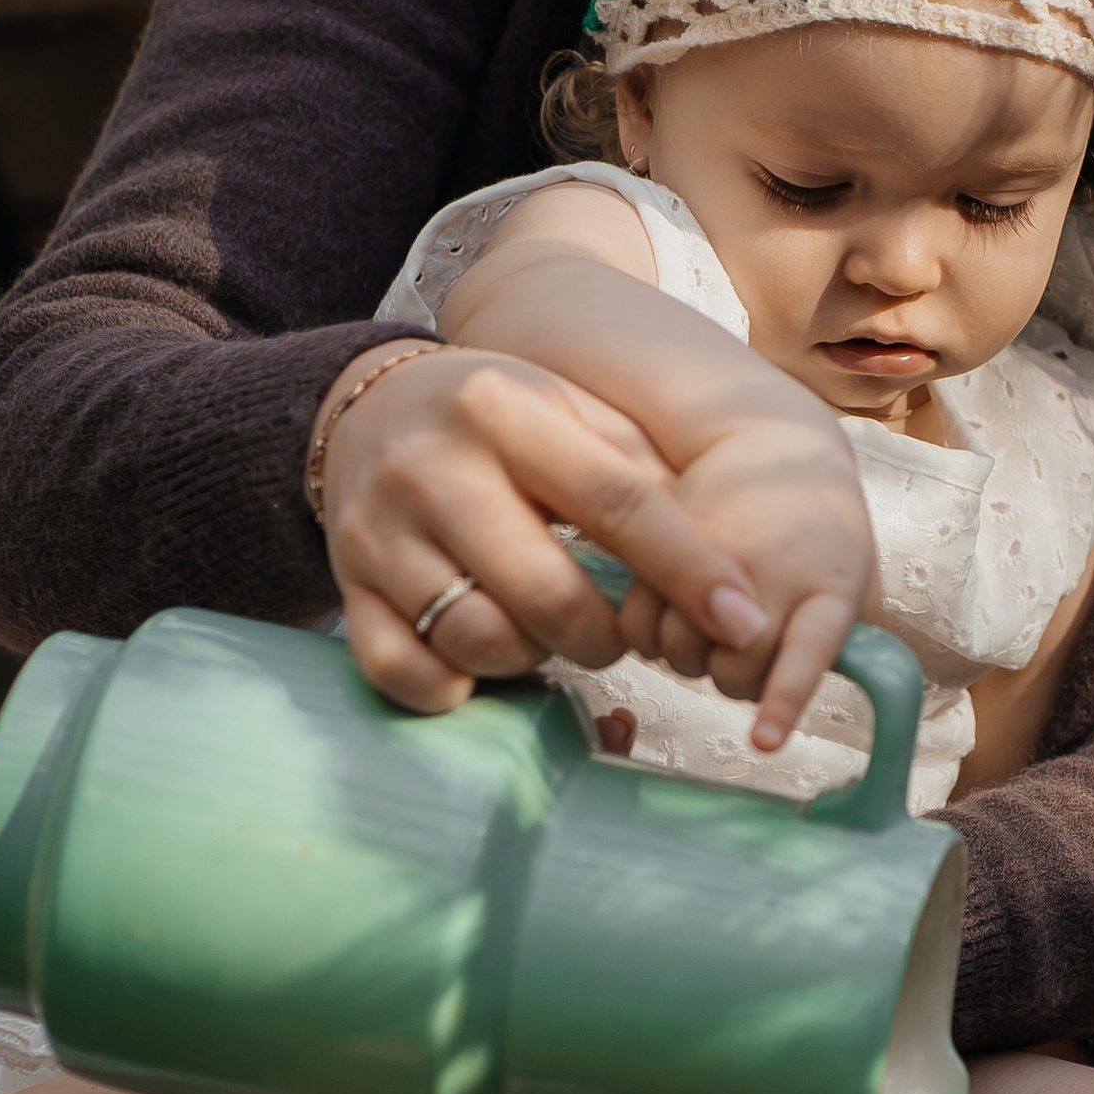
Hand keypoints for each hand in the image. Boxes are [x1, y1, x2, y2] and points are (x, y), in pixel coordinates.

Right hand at [318, 343, 767, 715]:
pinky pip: (402, 672)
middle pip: (547, 594)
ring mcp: (379, 534)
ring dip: (532, 659)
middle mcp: (434, 468)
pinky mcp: (346, 588)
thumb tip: (731, 556)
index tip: (747, 620)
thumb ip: (642, 467)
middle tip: (614, 633)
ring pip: (479, 640)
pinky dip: (452, 686)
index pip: (618, 500)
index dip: (690, 568)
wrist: (366, 408)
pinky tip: (478, 662)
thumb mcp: (569, 410)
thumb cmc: (502, 421)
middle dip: (604, 636)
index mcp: (505, 410)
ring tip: (543, 632)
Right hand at [641, 404, 877, 750]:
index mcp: (829, 584)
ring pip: (682, 656)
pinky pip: (639, 627)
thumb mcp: (851, 578)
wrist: (768, 453)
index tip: (764, 739)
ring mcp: (707, 560)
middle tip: (742, 645)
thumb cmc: (817, 534)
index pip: (806, 652)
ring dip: (691, 656)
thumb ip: (846, 637)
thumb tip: (841, 690)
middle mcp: (768, 572)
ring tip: (712, 619)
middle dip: (734, 677)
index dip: (783, 697)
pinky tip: (671, 608)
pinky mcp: (658, 548)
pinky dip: (648, 636)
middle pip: (734, 674)